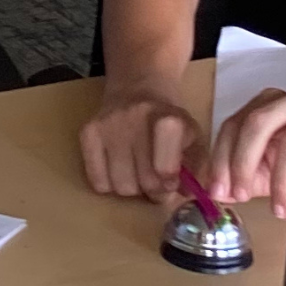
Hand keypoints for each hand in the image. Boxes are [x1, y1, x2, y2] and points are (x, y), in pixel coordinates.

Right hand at [79, 82, 203, 200]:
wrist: (138, 89)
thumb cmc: (170, 122)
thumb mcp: (193, 139)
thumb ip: (197, 169)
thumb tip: (189, 195)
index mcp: (168, 120)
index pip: (165, 170)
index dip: (170, 183)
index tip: (172, 180)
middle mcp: (135, 118)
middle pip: (144, 183)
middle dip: (154, 189)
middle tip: (157, 178)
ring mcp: (108, 125)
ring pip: (120, 187)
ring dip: (132, 188)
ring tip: (137, 170)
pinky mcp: (88, 132)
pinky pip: (97, 182)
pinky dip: (109, 184)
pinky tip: (118, 167)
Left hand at [209, 88, 285, 217]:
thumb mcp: (268, 173)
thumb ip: (240, 178)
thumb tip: (218, 191)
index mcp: (263, 109)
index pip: (233, 125)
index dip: (221, 159)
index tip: (217, 190)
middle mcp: (284, 102)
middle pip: (253, 123)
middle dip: (240, 162)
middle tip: (239, 195)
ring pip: (282, 133)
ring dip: (273, 175)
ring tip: (275, 206)